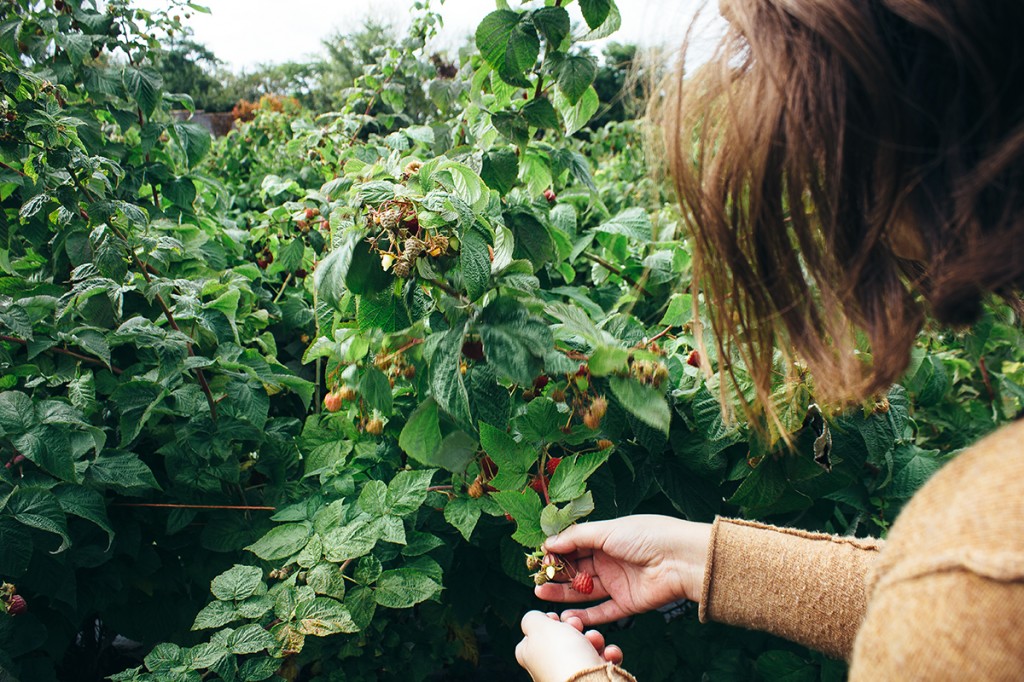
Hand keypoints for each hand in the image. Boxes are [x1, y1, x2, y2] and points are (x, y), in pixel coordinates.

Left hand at [515, 611, 621, 681]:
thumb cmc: (562, 654)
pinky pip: (603, 662)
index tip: (555, 617)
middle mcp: (550, 667)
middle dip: (575, 626)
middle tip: (576, 624)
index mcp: (531, 655)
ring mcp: (573, 674)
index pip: (532, 637)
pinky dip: (608, 655)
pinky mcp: (594, 678)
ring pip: (586, 648)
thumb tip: (534, 619)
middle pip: (563, 638)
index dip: (545, 623)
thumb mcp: (538, 626)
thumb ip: (531, 618)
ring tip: (595, 639)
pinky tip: (609, 653)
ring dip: (594, 638)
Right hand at [535, 514, 711, 625]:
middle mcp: (610, 560)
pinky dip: (585, 615)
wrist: (680, 559)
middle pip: (577, 569)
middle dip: (556, 574)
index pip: (575, 546)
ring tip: (541, 592)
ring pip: (585, 590)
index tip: (539, 558)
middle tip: (536, 578)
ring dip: (563, 593)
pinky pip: (602, 612)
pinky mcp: (627, 603)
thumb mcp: (607, 530)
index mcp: (606, 538)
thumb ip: (576, 537)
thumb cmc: (646, 536)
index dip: (557, 551)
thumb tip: (549, 542)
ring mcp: (618, 582)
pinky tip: (567, 614)